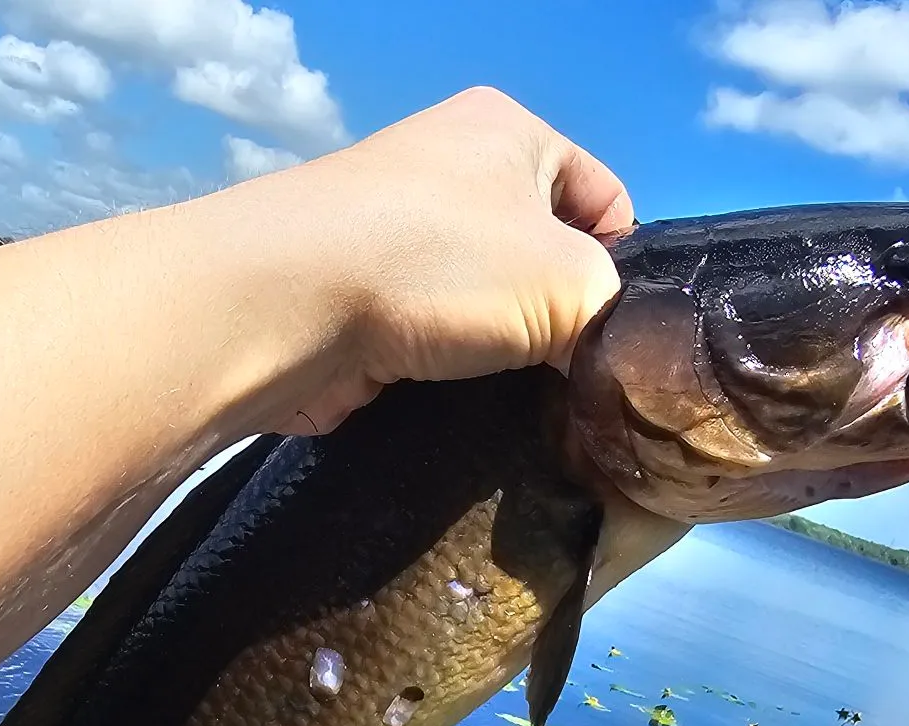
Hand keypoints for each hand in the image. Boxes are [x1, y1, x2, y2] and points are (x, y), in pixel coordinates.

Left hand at [252, 88, 633, 433]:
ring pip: (484, 306)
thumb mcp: (570, 281)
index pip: (603, 197)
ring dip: (503, 354)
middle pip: (540, 256)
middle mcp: (448, 171)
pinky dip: (450, 377)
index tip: (614, 332)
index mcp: (507, 131)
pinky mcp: (360, 302)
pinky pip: (432, 342)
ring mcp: (395, 238)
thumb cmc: (439, 265)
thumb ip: (609, 313)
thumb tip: (595, 355)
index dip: (621, 265)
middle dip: (558, 317)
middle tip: (570, 376)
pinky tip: (465, 410)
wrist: (287, 305)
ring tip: (519, 400)